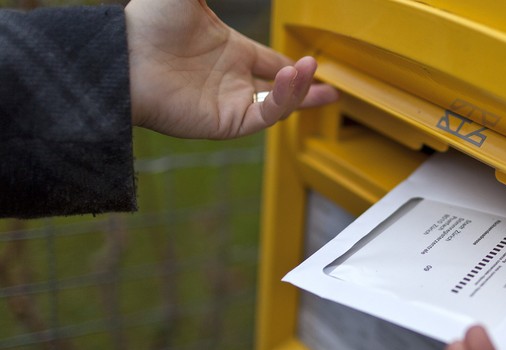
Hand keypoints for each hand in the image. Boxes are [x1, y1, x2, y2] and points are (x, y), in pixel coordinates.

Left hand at [125, 0, 338, 138]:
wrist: (124, 55)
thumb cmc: (149, 22)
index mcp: (227, 51)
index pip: (268, 60)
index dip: (291, 63)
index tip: (313, 61)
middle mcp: (230, 80)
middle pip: (280, 90)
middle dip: (306, 90)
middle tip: (333, 91)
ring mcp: (229, 103)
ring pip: (278, 103)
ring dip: (298, 89)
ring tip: (309, 69)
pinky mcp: (226, 122)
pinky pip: (265, 114)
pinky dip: (283, 99)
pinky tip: (290, 77)